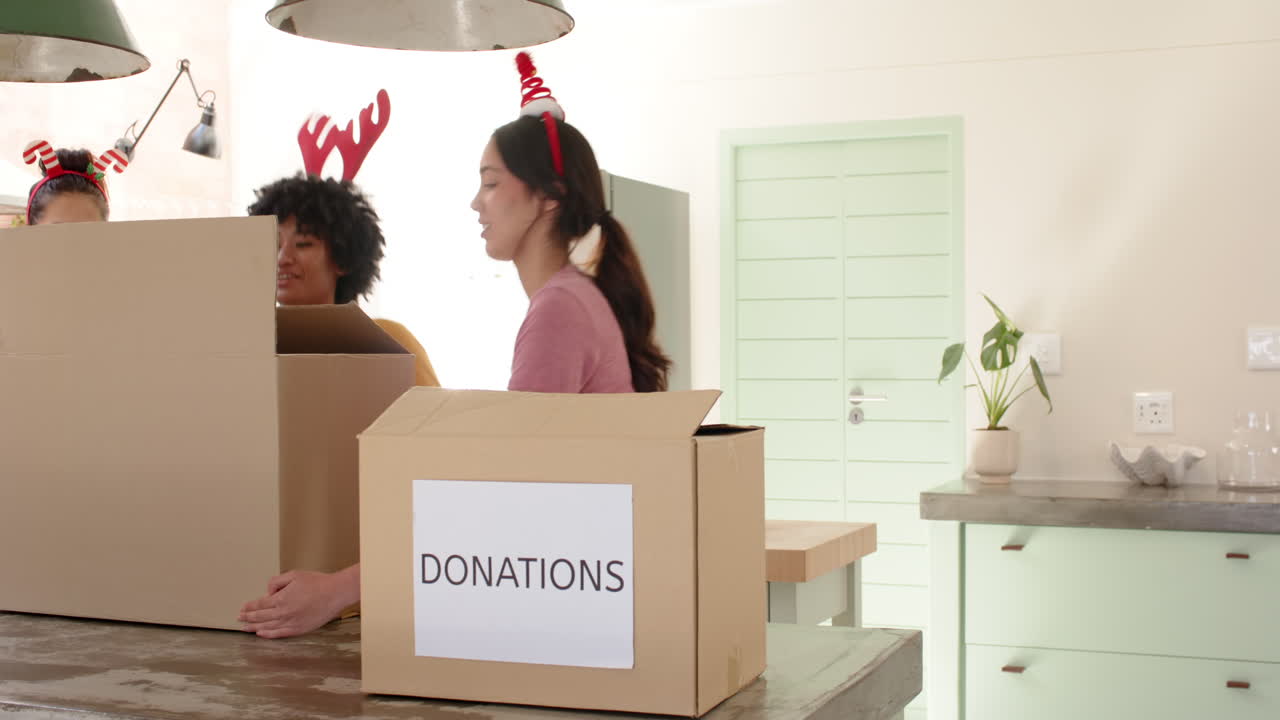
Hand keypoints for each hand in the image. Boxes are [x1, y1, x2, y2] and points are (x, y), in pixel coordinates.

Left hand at [238, 565, 357, 638]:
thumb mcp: (294, 575)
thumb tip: (268, 592)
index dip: (249, 606)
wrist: (335, 594)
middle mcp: (283, 613)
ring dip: (254, 627)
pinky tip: (261, 634)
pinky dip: (268, 635)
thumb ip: (277, 582)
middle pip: (260, 617)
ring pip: (267, 627)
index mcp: (281, 598)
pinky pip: (279, 634)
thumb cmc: (317, 582)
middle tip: (239, 618)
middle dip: (248, 617)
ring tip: (245, 628)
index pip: (260, 604)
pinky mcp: (299, 629)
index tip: (242, 608)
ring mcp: (291, 623)